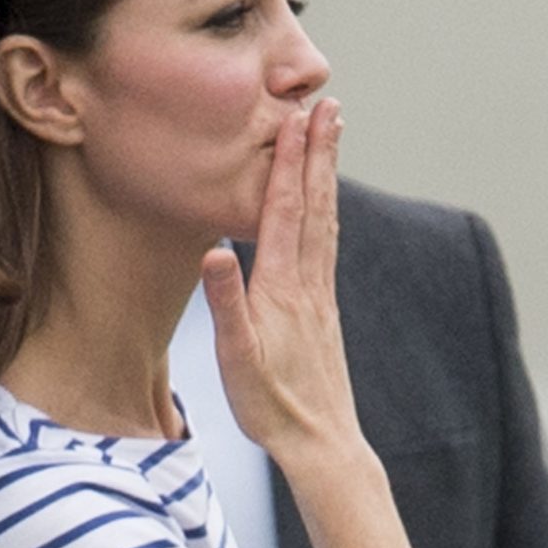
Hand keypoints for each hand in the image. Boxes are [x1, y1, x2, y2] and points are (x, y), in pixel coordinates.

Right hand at [201, 99, 359, 464]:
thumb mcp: (236, 358)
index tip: (298, 117)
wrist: (318, 441)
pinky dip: (327, 212)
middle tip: (327, 106)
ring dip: (327, 176)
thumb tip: (216, 250)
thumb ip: (226, 304)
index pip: (286, 211)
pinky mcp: (323, 312)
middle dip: (319, 153)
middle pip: (315, 205)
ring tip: (331, 139)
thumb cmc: (270, 404)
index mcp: (281, 287)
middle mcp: (307, 284)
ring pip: (326, 222)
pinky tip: (327, 207)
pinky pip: (326, 247)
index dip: (292, 162)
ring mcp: (320, 296)